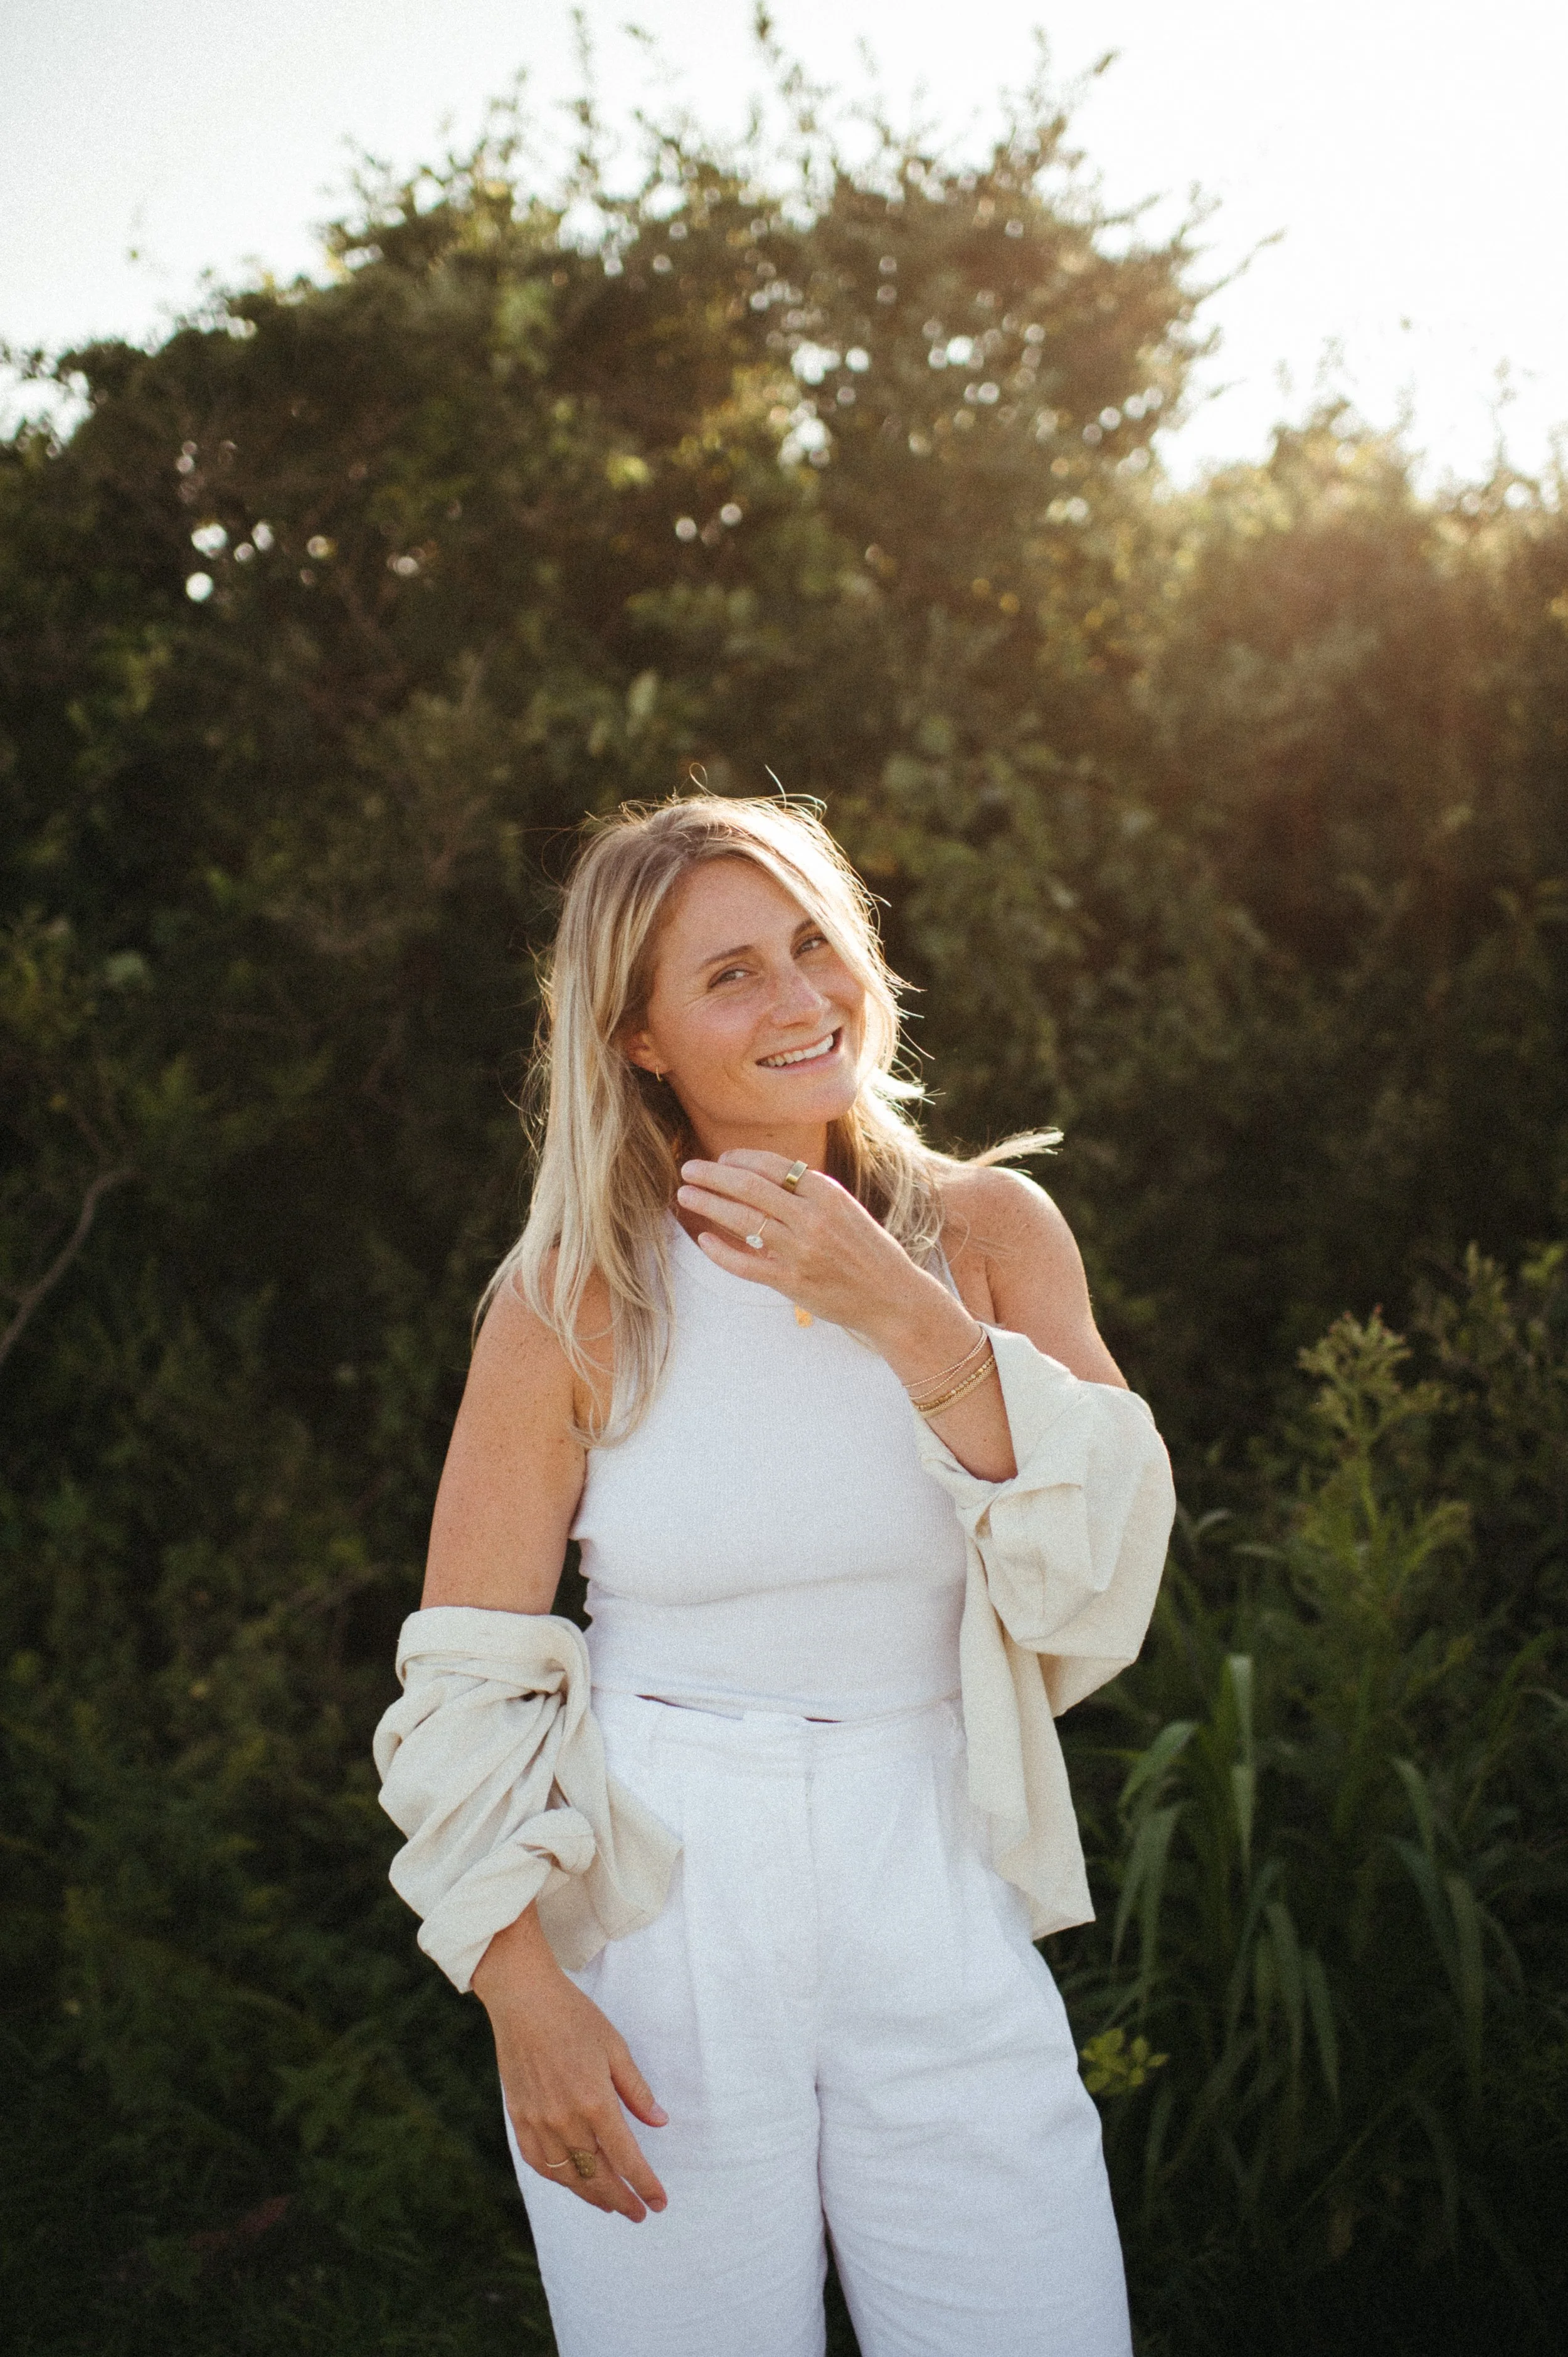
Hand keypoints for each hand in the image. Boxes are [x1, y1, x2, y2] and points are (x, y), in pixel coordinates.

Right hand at [474, 1908, 667, 2221]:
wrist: (523, 2001)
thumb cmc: (574, 2018)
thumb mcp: (615, 2048)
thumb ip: (636, 2091)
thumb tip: (659, 2122)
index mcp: (596, 2102)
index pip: (626, 2159)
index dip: (645, 2185)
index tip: (659, 2202)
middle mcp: (566, 2120)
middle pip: (597, 2177)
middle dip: (621, 2200)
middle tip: (638, 2212)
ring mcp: (539, 2123)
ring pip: (568, 2177)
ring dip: (592, 2196)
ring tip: (610, 2205)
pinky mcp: (519, 2119)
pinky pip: (539, 2162)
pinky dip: (558, 2178)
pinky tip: (571, 2181)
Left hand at [675, 1150, 973, 1366]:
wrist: (893, 1298)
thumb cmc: (867, 1250)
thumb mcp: (844, 1209)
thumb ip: (807, 1193)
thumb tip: (758, 1176)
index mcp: (828, 1193)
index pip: (772, 1165)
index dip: (739, 1159)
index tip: (720, 1160)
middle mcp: (813, 1218)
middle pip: (749, 1187)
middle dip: (712, 1175)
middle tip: (688, 1169)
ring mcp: (801, 1251)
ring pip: (742, 1221)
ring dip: (708, 1205)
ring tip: (685, 1196)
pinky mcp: (792, 1283)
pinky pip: (745, 1263)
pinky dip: (720, 1251)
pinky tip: (703, 1240)